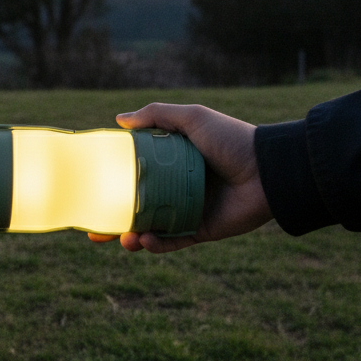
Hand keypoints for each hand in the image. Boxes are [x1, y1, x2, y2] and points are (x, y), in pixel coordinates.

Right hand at [88, 103, 272, 252]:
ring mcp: (189, 210)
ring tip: (123, 239)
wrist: (270, 169)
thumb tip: (119, 119)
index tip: (90, 190)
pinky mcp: (204, 230)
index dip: (112, 184)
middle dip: (114, 222)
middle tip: (92, 232)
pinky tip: (144, 241)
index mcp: (173, 162)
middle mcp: (177, 187)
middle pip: (137, 207)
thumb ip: (156, 115)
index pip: (135, 174)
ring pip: (152, 229)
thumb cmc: (232, 138)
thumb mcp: (192, 117)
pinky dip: (157, 245)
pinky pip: (175, 241)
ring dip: (133, 237)